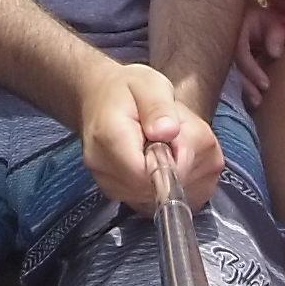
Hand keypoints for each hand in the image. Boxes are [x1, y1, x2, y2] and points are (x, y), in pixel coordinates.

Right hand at [80, 62, 225, 209]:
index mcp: (109, 140)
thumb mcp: (148, 85)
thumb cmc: (127, 90)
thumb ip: (159, 107)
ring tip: (170, 144)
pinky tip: (169, 159)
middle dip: (183, 164)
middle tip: (176, 133)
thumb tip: (169, 131)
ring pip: (167, 197)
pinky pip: (166, 201)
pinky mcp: (127, 199)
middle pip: (160, 188)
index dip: (176, 158)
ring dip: (183, 173)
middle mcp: (106, 172)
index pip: (149, 172)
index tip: (178, 133)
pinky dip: (179, 183)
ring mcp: (115, 190)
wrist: (101, 100)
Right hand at [231, 3, 284, 107]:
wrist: (236, 17)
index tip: (266, 85)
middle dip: (245, 87)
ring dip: (241, 91)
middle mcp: (223, 47)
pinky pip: (227, 79)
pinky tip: (248, 101)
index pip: (241, 56)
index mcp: (233, 34)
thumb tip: (276, 54)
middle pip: (231, 71)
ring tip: (256, 104)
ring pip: (228, 77)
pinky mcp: (221, 64)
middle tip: (258, 102)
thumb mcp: (268, 20)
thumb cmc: (256, 20)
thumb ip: (275, 33)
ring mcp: (220, 56)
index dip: (253, 71)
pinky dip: (239, 89)